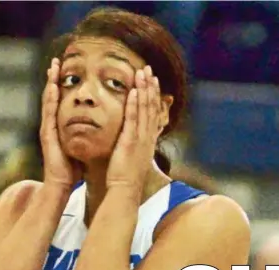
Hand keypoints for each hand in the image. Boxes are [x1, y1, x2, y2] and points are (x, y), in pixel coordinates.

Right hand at [40, 58, 82, 188]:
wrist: (61, 185)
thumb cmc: (74, 169)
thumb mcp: (83, 148)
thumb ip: (87, 137)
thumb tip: (101, 130)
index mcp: (61, 127)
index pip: (62, 102)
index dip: (64, 86)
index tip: (68, 70)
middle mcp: (53, 125)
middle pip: (53, 97)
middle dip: (54, 79)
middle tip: (57, 61)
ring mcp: (48, 128)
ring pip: (48, 100)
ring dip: (50, 83)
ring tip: (53, 67)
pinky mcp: (47, 135)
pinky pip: (49, 113)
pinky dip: (51, 99)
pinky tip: (53, 87)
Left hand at [106, 65, 160, 190]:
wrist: (125, 191)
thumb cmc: (126, 178)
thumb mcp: (133, 158)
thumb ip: (134, 146)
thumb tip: (133, 140)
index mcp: (148, 141)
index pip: (153, 113)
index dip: (153, 96)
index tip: (151, 81)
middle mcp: (147, 137)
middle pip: (151, 107)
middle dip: (150, 87)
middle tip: (149, 70)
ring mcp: (140, 139)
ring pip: (144, 110)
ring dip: (143, 90)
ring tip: (142, 73)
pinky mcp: (130, 142)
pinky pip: (132, 119)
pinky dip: (134, 104)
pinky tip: (133, 91)